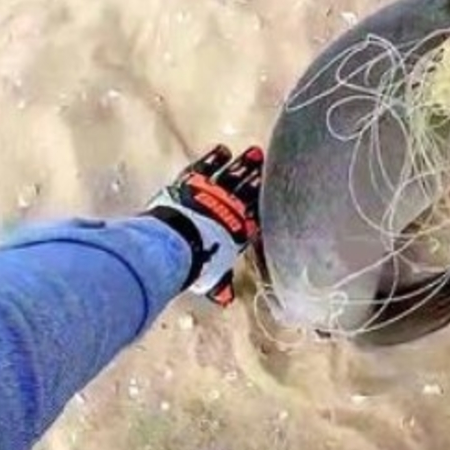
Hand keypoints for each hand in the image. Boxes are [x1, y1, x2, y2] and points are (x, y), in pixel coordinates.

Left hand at [143, 144, 262, 305]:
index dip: (263, 204)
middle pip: (249, 190)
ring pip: (233, 175)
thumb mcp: (211, 277)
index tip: (272, 195)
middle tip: (270, 164)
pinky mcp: (194, 181)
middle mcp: (230, 209)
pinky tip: (222, 150)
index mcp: (238, 232)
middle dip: (259, 178)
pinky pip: (207, 166)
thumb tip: (225, 299)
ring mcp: (213, 191)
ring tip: (255, 152)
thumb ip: (220, 283)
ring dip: (245, 164)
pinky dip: (214, 158)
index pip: (255, 215)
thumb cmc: (196, 263)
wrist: (177, 243)